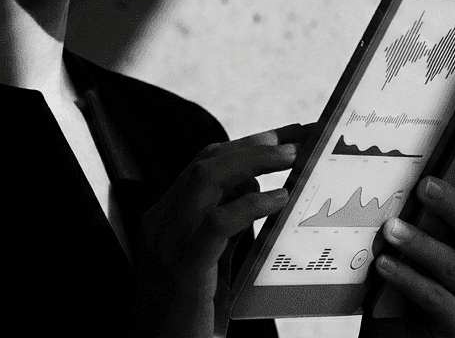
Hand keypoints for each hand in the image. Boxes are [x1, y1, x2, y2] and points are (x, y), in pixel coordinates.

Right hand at [131, 122, 313, 337]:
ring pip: (205, 179)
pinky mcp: (183, 267)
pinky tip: (279, 199)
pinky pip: (217, 222)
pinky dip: (250, 205)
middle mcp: (160, 222)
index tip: (282, 136)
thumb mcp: (208, 266)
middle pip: (205, 163)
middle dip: (252, 145)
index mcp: (164, 219)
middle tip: (294, 140)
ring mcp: (167, 243)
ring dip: (252, 162)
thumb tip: (254, 193)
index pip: (202, 166)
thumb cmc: (187, 319)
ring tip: (291, 158)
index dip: (243, 146)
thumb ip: (224, 231)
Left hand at [361, 139, 454, 337]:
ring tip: (390, 228)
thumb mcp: (417, 227)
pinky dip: (408, 279)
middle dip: (452, 204)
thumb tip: (386, 153)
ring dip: (421, 244)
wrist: (400, 324)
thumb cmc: (406, 262)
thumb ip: (415, 199)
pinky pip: (436, 298)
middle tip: (423, 186)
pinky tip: (383, 265)